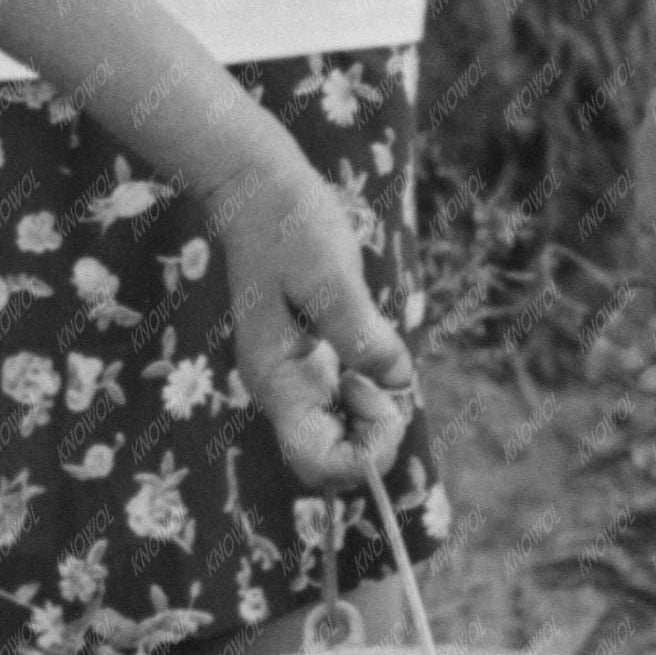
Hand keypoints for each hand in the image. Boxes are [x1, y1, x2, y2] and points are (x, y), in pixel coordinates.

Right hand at [208, 132, 416, 490]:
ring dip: (374, 413)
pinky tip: (371, 346)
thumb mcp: (331, 277)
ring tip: (378, 356)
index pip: (318, 464)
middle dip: (373, 436)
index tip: (380, 398)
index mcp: (279, 382)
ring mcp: (296, 380)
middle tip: (383, 377)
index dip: (362, 454)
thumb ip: (362, 334)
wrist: (257, 189)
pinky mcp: (312, 361)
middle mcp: (284, 392)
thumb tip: (398, 382)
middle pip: (332, 462)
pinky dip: (370, 391)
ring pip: (342, 436)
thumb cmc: (288, 226)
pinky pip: (345, 404)